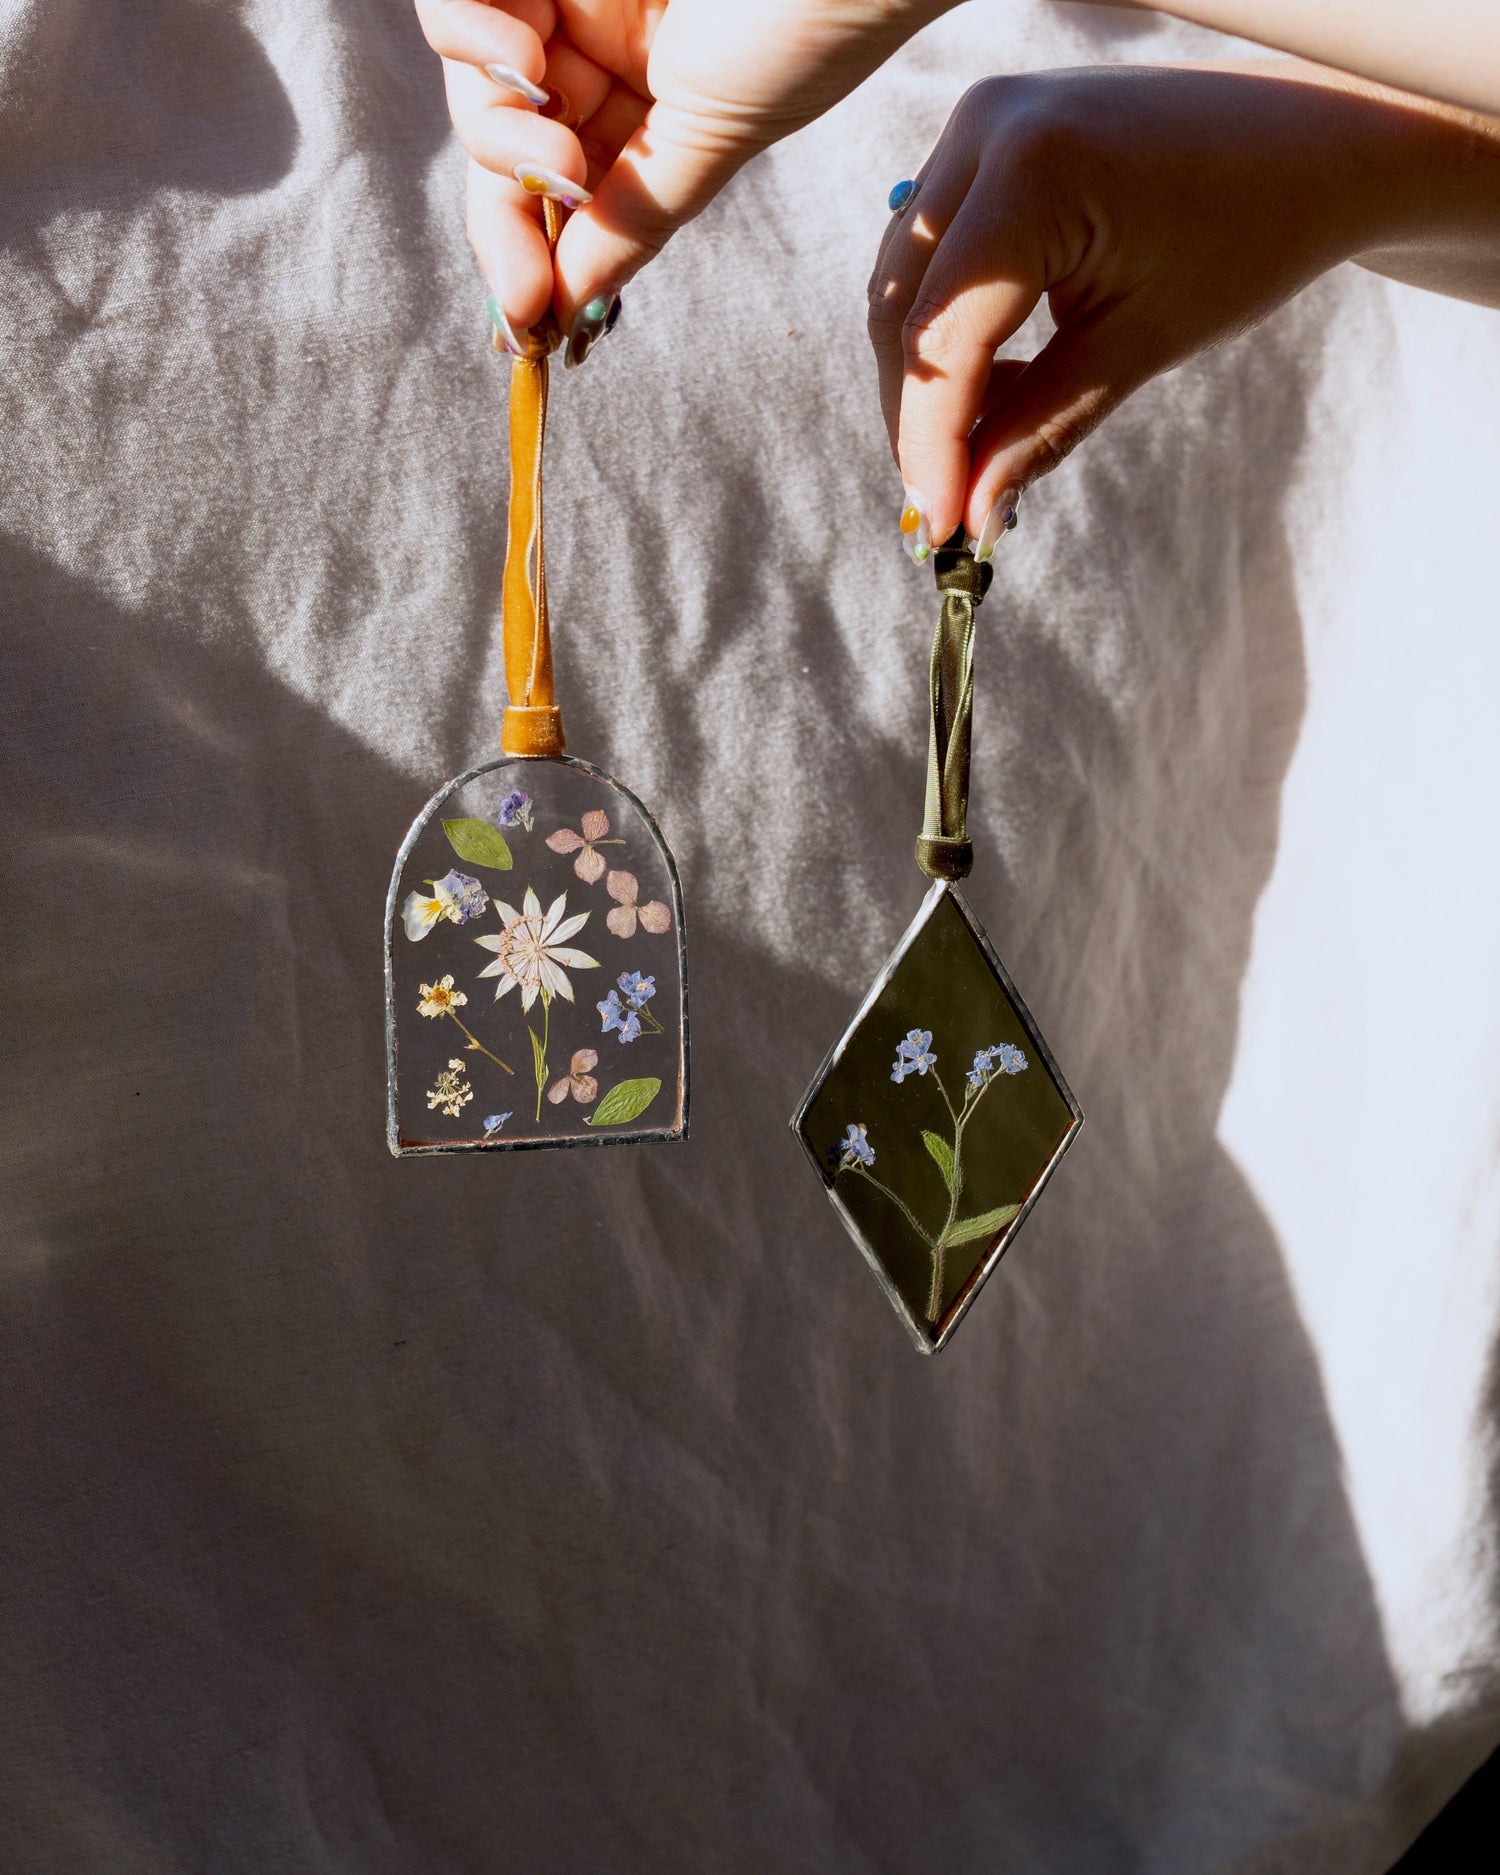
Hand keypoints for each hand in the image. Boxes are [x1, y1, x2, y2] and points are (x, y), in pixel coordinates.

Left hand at [414, 0, 946, 361]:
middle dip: (508, 196)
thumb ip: (631, 222)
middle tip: (542, 205)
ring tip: (546, 129)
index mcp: (649, 117)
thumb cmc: (809, 24)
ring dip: (490, 123)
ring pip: (473, 76)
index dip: (526, 259)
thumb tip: (565, 310)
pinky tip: (519, 50)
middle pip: (501, 144)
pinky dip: (465, 32)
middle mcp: (604, 57)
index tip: (520, 322)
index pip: (558, 197)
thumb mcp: (712, 143)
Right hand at [868, 62, 1499, 558]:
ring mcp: (979, 123)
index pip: (943, 336)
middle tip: (949, 501)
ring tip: (982, 444)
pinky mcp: (986, 137)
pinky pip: (931, 252)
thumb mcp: (1137, 346)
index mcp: (1032, 172)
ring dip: (928, 376)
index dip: (930, 442)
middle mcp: (986, 129)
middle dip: (917, 415)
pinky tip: (997, 379)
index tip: (938, 526)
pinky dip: (946, 327)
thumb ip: (1037, 429)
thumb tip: (968, 515)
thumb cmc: (1247, 234)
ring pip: (903, 284)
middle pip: (902, 309)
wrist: (1309, 141)